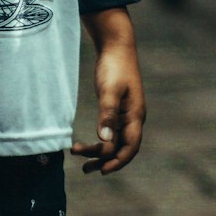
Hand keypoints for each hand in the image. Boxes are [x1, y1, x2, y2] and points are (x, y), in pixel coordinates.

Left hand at [72, 8, 145, 175]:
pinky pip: (110, 132)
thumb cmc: (114, 66)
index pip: (130, 147)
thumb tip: (105, 142)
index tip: (102, 170)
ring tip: (80, 158)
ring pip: (115, 141)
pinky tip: (88, 143)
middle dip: (105, 160)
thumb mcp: (110, 90)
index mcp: (135, 115)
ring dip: (100, 152)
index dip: (118, 161)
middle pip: (122, 148)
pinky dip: (100, 140)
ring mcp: (125, 114)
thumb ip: (107, 115)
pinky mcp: (116, 109)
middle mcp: (132, 118)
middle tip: (85, 169)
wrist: (116, 46)